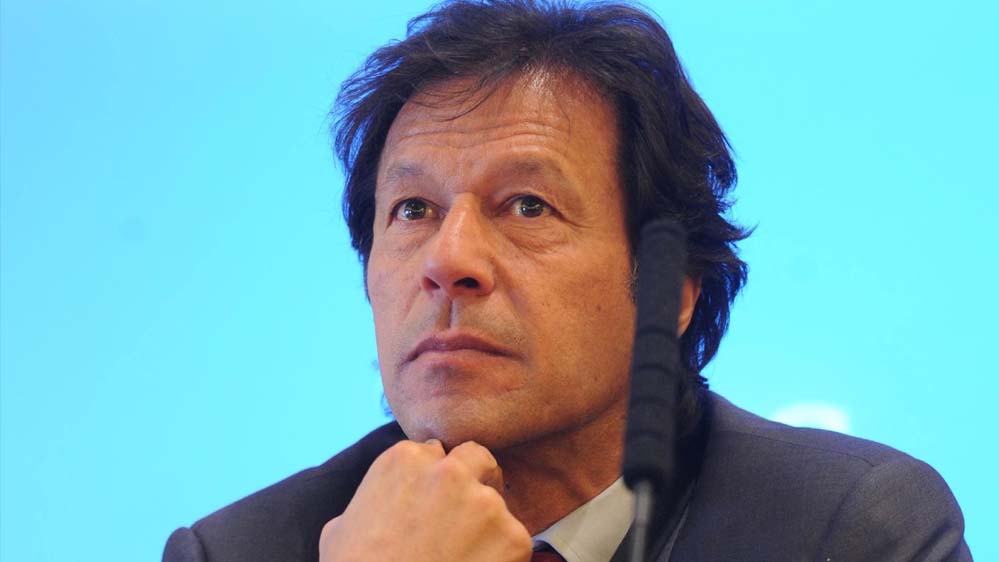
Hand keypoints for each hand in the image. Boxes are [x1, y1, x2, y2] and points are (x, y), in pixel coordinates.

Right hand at [319, 439, 532, 561]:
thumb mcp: (342, 525)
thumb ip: (374, 498)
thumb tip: (382, 505)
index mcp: (404, 460)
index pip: (434, 454)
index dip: (434, 481)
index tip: (432, 505)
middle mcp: (448, 472)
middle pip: (477, 459)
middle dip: (475, 479)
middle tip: (466, 514)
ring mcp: (484, 502)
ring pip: (497, 502)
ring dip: (486, 523)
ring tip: (465, 556)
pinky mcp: (512, 536)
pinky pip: (515, 540)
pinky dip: (501, 556)